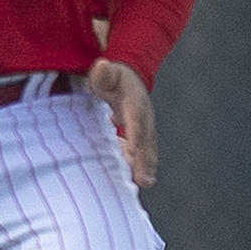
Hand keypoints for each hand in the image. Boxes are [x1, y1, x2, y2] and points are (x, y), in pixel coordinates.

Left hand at [86, 58, 157, 187]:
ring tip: (144, 184)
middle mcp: (145, 118)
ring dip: (146, 168)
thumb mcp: (106, 74)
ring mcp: (146, 130)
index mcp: (136, 102)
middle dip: (146, 160)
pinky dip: (141, 168)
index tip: (133, 152)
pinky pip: (143, 155)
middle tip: (144, 180)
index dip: (136, 136)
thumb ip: (104, 73)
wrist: (129, 82)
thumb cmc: (113, 80)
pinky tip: (135, 183)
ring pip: (148, 150)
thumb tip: (102, 66)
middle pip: (147, 141)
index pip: (136, 119)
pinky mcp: (142, 139)